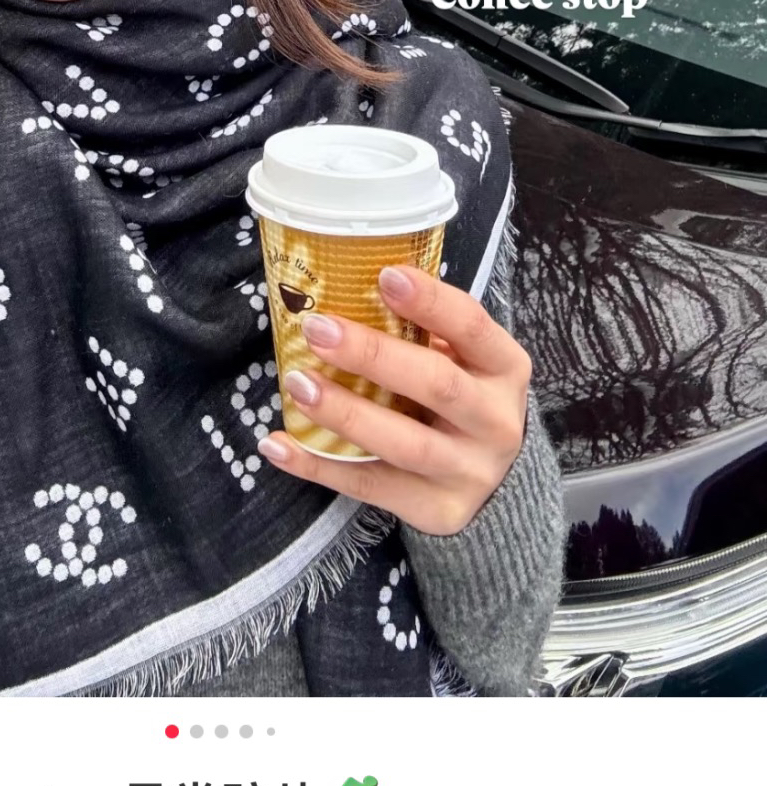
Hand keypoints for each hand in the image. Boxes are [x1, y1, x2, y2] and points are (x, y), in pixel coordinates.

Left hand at [257, 262, 531, 535]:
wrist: (497, 485)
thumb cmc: (463, 401)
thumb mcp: (464, 362)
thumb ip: (425, 332)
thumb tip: (347, 286)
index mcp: (505, 369)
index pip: (473, 327)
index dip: (431, 301)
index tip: (384, 275)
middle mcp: (497, 422)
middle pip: (436, 385)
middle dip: (373, 356)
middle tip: (318, 330)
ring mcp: (470, 471)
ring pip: (404, 443)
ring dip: (345, 413)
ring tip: (297, 384)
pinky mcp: (439, 510)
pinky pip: (371, 487)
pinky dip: (319, 466)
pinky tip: (278, 444)